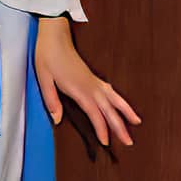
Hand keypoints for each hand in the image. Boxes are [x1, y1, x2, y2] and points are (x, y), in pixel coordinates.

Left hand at [35, 17, 138, 147]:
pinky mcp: (93, 77)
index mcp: (79, 89)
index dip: (101, 129)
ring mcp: (94, 81)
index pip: (94, 113)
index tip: (106, 142)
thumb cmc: (48, 57)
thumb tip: (57, 120)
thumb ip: (51, 100)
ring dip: (126, 112)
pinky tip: (122, 105)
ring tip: (137, 123)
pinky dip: (119, 100)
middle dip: (120, 127)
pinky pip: (111, 91)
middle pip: (109, 110)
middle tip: (129, 142)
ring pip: (115, 99)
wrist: (54, 37)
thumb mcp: (44, 79)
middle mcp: (91, 87)